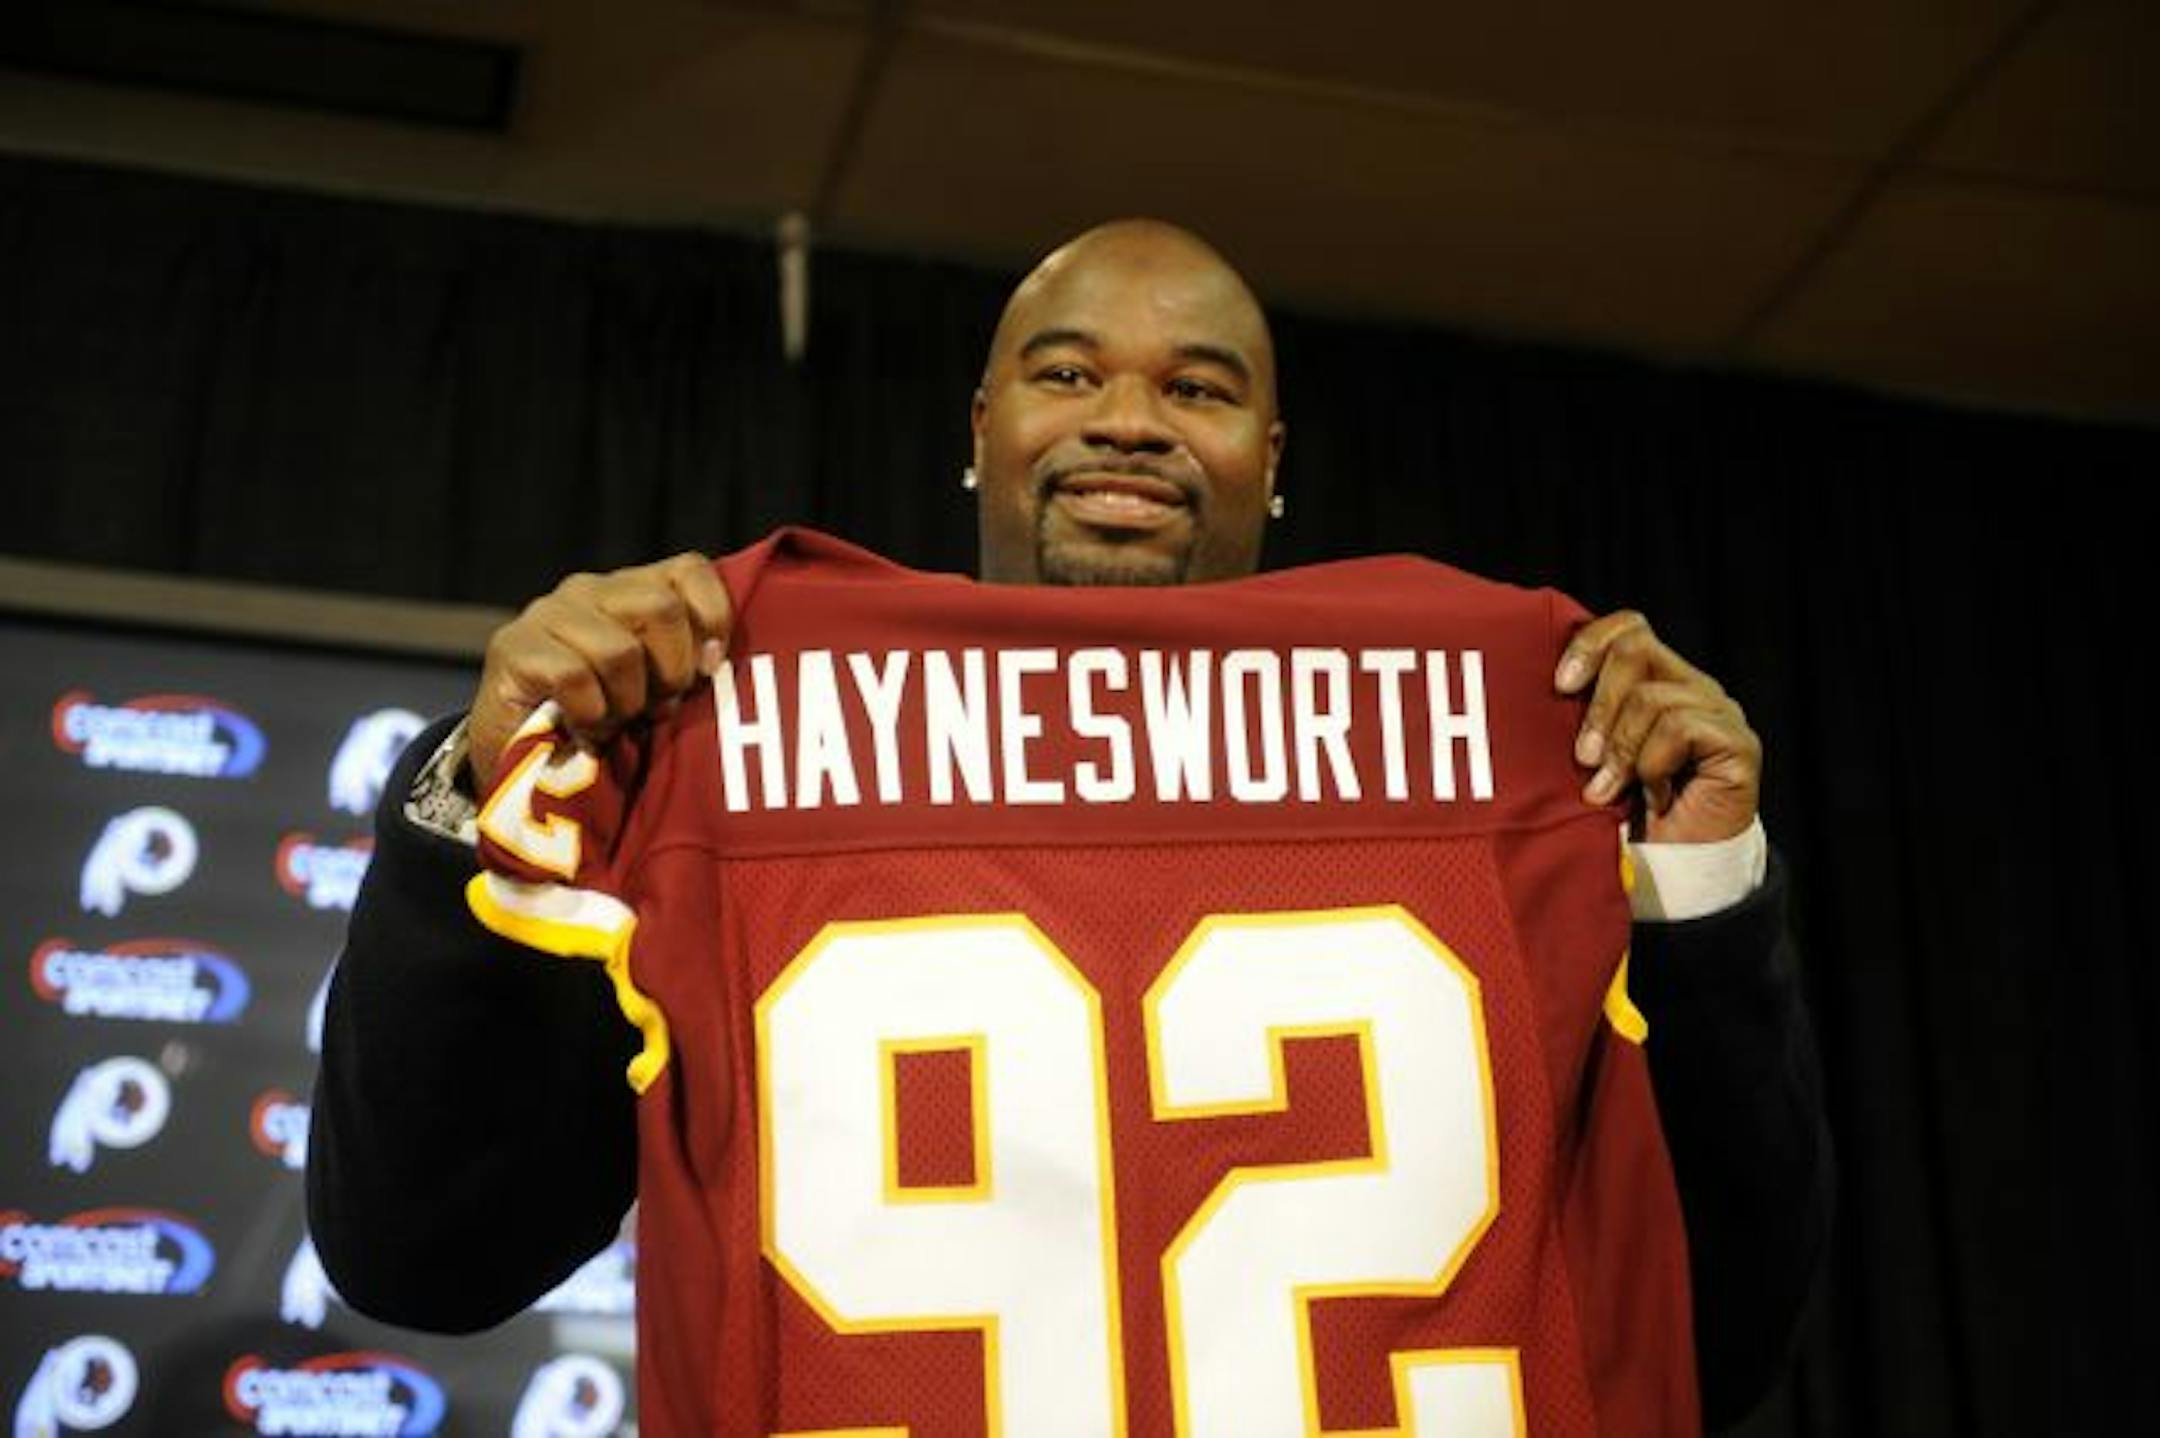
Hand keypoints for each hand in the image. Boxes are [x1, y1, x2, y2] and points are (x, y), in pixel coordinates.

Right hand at [468, 553, 732, 790]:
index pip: (689, 570)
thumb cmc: (604, 722)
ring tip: (614, 723)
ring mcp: (547, 614)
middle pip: (661, 608)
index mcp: (631, 589)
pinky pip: (574, 676)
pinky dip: (589, 713)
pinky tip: (582, 727)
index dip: (711, 618)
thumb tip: (712, 663)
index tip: (709, 670)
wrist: (521, 761)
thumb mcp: (656, 690)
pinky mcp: (512, 646)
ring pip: (619, 649)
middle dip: (671, 671)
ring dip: (626, 701)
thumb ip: (685, 665)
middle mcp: (589, 590)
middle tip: (657, 709)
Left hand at [1554, 611, 1759, 843]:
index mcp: (1655, 680)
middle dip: (1599, 705)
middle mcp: (1691, 686)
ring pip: (1652, 697)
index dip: (1589, 645)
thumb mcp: (1591, 756)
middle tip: (1583, 757)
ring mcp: (1718, 711)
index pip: (1628, 628)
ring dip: (1620, 750)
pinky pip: (1680, 728)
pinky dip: (1653, 766)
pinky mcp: (1738, 742)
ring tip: (1608, 790)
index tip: (1558, 686)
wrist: (1669, 869)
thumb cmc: (1623, 813)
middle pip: (1637, 648)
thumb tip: (1548, 686)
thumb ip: (1580, 717)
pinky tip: (1655, 796)